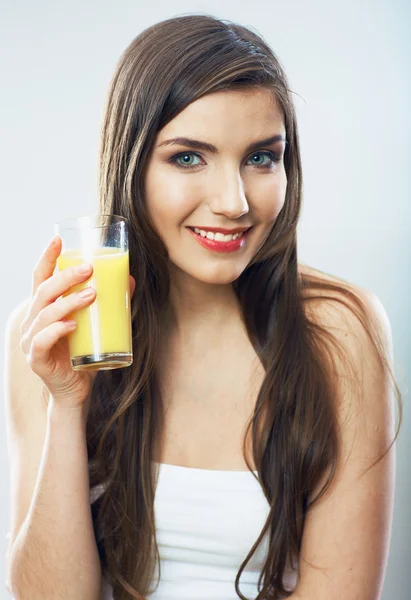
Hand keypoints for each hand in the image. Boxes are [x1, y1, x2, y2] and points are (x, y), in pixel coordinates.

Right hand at [19, 235, 135, 409]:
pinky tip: (73, 325)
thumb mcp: (97, 325)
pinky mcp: (37, 359)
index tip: (58, 240)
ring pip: (44, 313)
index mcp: (43, 309)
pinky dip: (57, 330)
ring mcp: (31, 341)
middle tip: (89, 269)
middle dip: (65, 277)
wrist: (76, 391)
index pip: (40, 278)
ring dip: (68, 301)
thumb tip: (129, 278)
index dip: (47, 258)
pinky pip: (42, 341)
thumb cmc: (83, 354)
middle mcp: (33, 321)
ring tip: (92, 295)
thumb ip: (109, 302)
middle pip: (43, 291)